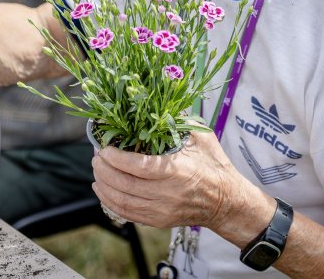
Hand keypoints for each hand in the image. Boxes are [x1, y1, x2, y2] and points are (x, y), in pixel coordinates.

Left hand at [92, 130, 271, 232]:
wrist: (226, 201)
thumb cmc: (214, 166)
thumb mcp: (202, 137)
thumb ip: (179, 121)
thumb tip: (158, 103)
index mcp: (176, 171)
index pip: (136, 167)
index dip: (115, 158)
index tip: (103, 147)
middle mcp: (166, 194)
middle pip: (123, 184)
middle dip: (103, 169)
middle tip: (96, 156)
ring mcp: (161, 210)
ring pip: (121, 201)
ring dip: (103, 185)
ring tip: (96, 171)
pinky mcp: (158, 220)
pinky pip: (127, 213)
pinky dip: (110, 201)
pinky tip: (103, 189)